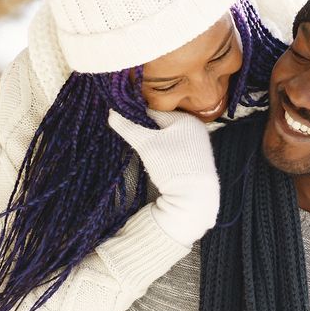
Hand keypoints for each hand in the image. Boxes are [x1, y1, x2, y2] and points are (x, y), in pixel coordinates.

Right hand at [107, 109, 220, 246]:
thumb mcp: (146, 144)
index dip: (137, 118)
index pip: (155, 113)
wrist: (193, 197)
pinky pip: (175, 150)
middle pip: (162, 125)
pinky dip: (164, 153)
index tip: (124, 124)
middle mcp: (195, 129)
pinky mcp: (196, 160)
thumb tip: (111, 113)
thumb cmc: (171, 165)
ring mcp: (198, 145)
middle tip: (134, 140)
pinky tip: (159, 161)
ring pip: (167, 138)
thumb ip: (128, 127)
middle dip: (147, 132)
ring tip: (147, 153)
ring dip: (155, 143)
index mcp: (186, 119)